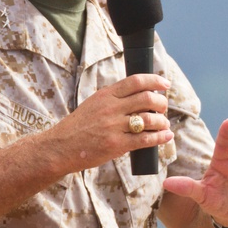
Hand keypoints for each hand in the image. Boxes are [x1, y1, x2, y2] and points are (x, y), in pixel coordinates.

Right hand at [47, 73, 173, 172]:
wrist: (60, 147)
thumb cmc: (78, 127)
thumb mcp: (94, 104)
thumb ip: (114, 99)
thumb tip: (139, 96)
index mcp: (106, 95)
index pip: (135, 81)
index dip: (154, 81)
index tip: (165, 84)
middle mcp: (111, 108)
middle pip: (146, 98)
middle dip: (161, 102)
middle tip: (163, 108)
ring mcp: (114, 126)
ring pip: (149, 119)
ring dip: (162, 121)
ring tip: (165, 124)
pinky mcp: (116, 144)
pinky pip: (145, 139)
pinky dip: (160, 137)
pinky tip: (166, 136)